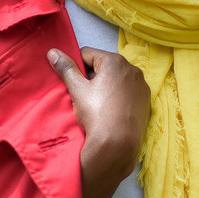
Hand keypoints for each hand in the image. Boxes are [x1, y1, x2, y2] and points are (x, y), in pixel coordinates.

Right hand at [45, 47, 148, 197]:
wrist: (117, 145)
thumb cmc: (96, 114)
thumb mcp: (77, 89)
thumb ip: (66, 68)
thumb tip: (53, 52)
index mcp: (115, 61)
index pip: (88, 54)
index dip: (76, 66)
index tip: (72, 82)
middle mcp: (132, 69)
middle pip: (104, 66)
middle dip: (92, 76)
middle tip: (83, 94)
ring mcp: (141, 85)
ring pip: (117, 79)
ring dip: (106, 85)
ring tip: (97, 104)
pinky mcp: (146, 101)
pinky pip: (128, 92)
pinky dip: (119, 96)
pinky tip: (111, 110)